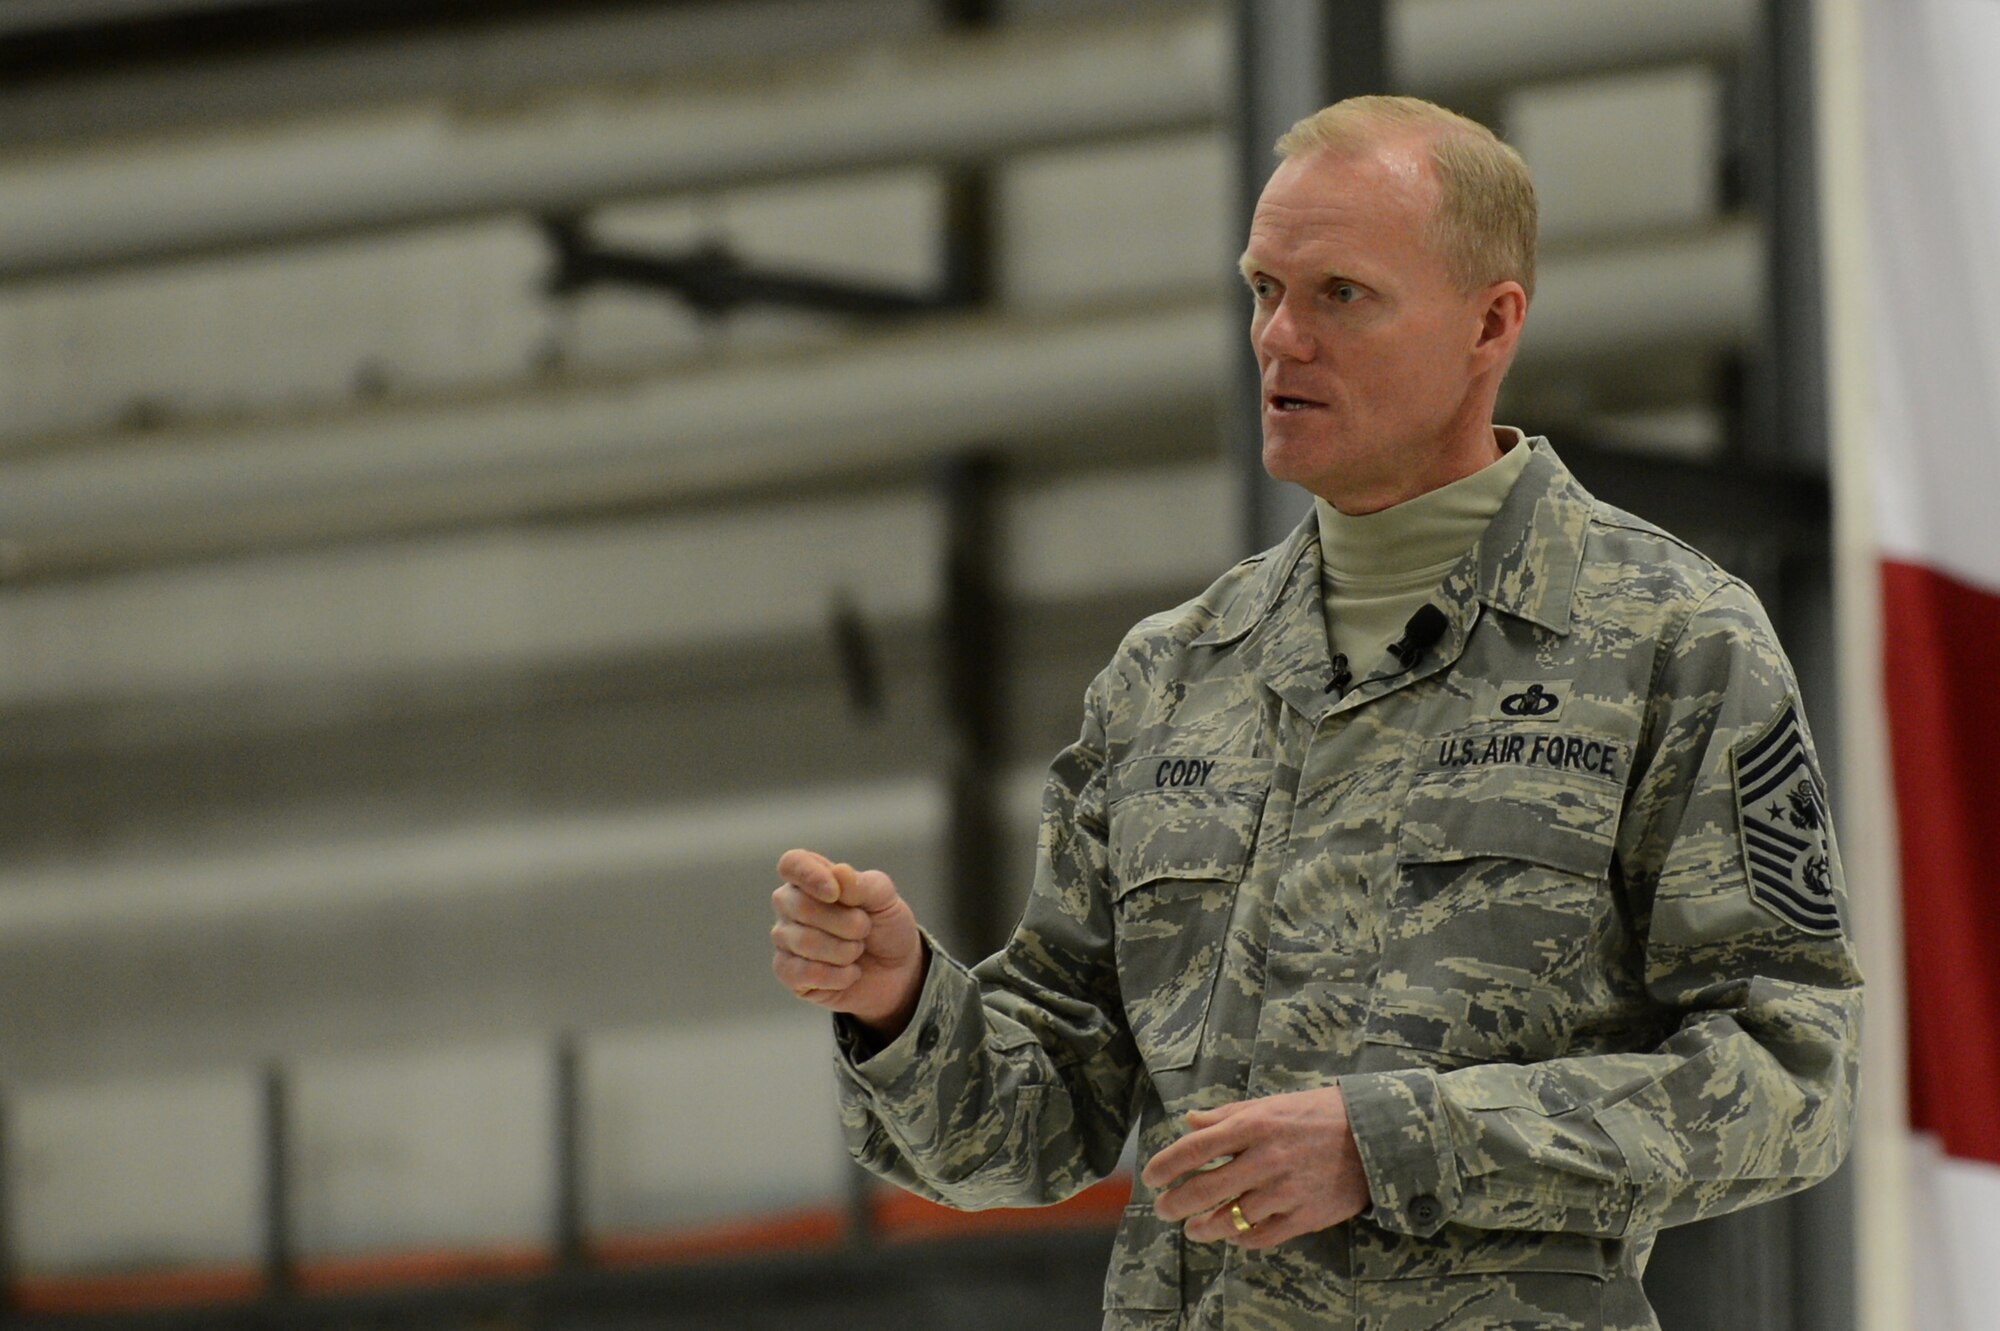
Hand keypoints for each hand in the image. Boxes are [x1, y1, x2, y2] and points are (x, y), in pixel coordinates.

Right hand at [771, 848, 926, 1038]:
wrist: (896, 970)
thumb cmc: (885, 926)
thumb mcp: (885, 900)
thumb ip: (862, 884)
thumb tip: (838, 872)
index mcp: (811, 877)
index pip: (792, 864)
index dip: (810, 876)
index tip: (835, 893)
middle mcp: (790, 904)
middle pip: (801, 906)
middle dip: (847, 923)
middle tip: (865, 928)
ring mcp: (785, 939)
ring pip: (806, 942)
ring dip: (846, 951)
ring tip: (858, 950)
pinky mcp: (787, 972)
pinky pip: (805, 973)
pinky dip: (839, 976)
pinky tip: (850, 973)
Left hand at [1141, 1087, 1371, 1248]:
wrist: (1375, 1136)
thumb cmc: (1319, 1114)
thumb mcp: (1272, 1103)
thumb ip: (1228, 1114)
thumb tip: (1190, 1120)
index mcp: (1254, 1125)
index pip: (1195, 1149)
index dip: (1166, 1166)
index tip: (1151, 1177)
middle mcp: (1265, 1159)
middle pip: (1206, 1189)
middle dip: (1176, 1203)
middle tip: (1163, 1210)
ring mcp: (1285, 1190)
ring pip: (1231, 1218)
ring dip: (1205, 1227)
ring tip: (1193, 1229)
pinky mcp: (1304, 1216)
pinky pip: (1262, 1236)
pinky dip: (1241, 1239)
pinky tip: (1232, 1236)